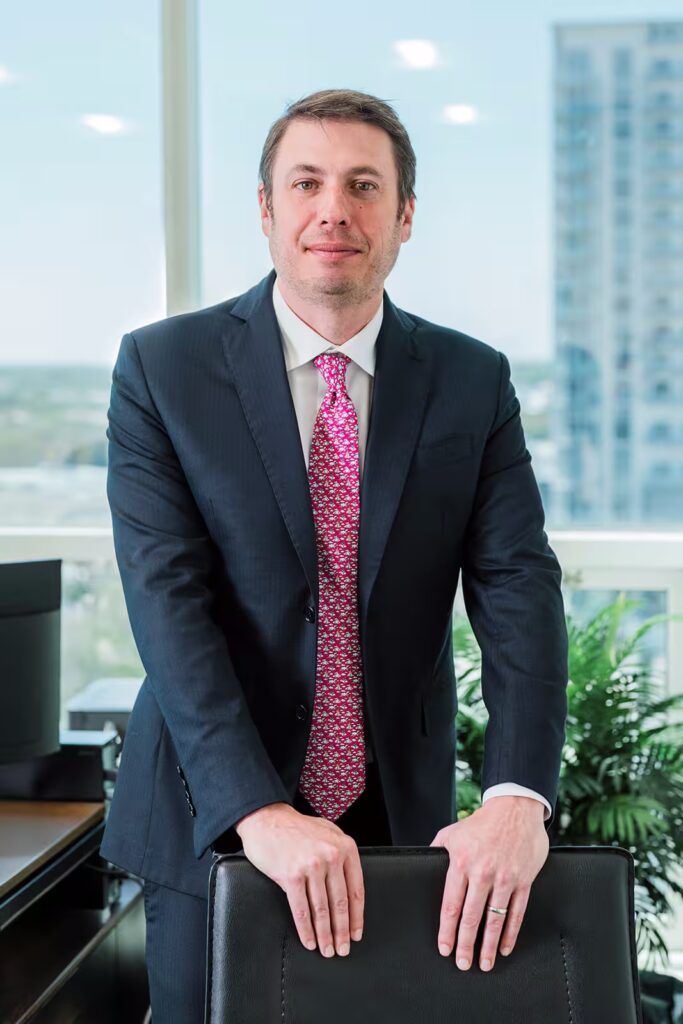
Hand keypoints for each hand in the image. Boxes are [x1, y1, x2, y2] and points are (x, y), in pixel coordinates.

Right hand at [235, 803, 363, 957]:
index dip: (356, 917)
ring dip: (325, 935)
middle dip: (342, 931)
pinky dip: (306, 929)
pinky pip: (301, 909)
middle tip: (343, 949)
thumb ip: (341, 854)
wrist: (267, 819)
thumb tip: (349, 886)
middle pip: (340, 903)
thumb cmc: (297, 828)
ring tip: (327, 950)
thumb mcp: (328, 833)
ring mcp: (311, 865)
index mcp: (345, 847)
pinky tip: (309, 941)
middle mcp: (331, 856)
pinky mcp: (291, 875)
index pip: (356, 890)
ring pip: (322, 910)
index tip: (356, 934)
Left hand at [429, 797, 548, 971]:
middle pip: (471, 917)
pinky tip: (505, 947)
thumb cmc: (482, 822)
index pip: (451, 905)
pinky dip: (510, 933)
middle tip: (462, 963)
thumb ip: (437, 850)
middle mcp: (483, 873)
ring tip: (484, 963)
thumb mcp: (452, 832)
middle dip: (465, 944)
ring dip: (489, 946)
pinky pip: (517, 912)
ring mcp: (505, 878)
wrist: (515, 808)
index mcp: (462, 863)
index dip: (447, 930)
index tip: (444, 948)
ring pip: (494, 919)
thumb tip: (423, 863)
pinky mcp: (523, 880)